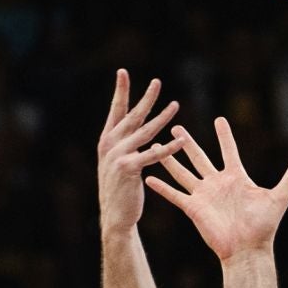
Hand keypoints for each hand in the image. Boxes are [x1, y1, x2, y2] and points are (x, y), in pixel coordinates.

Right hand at [97, 70, 181, 235]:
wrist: (114, 216)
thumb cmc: (119, 191)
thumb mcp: (116, 163)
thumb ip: (124, 145)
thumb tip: (132, 128)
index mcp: (107, 141)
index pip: (116, 111)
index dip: (120, 91)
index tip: (122, 72)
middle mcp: (110, 145)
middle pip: (132, 116)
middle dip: (146, 98)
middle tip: (157, 81)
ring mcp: (118, 156)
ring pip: (145, 132)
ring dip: (162, 118)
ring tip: (176, 105)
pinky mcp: (129, 168)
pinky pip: (152, 155)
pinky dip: (167, 148)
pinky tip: (179, 140)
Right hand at [147, 116, 287, 259]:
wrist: (248, 250)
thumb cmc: (264, 226)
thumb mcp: (279, 197)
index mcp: (236, 177)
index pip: (229, 151)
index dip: (224, 136)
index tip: (219, 119)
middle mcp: (217, 183)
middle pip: (199, 157)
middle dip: (187, 142)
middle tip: (175, 126)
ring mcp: (203, 195)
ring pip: (183, 172)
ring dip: (170, 158)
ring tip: (157, 144)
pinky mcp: (193, 208)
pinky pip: (175, 195)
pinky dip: (162, 187)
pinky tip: (148, 177)